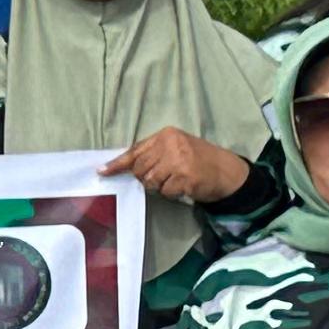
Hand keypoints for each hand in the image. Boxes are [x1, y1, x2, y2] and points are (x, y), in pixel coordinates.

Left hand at [105, 128, 255, 206]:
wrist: (226, 171)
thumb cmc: (197, 160)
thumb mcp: (175, 148)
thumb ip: (153, 153)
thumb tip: (124, 166)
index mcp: (166, 135)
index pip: (135, 151)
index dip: (117, 163)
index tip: (102, 171)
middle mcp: (171, 144)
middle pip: (139, 169)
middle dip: (145, 178)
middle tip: (162, 178)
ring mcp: (178, 160)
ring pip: (150, 182)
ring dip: (159, 187)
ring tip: (174, 181)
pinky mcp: (185, 177)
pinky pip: (165, 192)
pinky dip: (172, 194)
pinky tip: (184, 187)